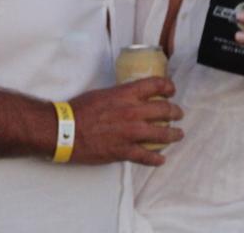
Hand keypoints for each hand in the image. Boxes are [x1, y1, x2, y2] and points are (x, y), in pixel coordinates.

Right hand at [68, 77, 182, 166]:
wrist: (64, 130)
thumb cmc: (79, 109)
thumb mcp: (102, 94)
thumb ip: (120, 95)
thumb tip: (129, 97)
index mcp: (125, 94)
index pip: (156, 85)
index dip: (168, 86)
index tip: (171, 90)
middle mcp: (132, 112)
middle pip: (164, 110)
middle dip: (175, 111)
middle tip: (178, 114)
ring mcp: (130, 133)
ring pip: (162, 134)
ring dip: (173, 135)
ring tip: (178, 135)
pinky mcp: (124, 151)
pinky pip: (147, 156)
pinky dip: (156, 159)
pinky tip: (161, 159)